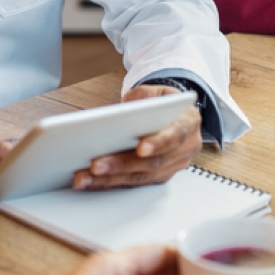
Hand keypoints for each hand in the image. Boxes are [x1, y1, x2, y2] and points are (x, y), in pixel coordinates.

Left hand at [72, 85, 200, 189]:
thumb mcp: (158, 90)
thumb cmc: (164, 103)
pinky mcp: (158, 177)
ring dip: (110, 179)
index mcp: (189, 123)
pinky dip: (110, 183)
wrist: (175, 115)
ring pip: (141, 177)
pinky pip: (134, 183)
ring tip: (85, 178)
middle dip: (122, 165)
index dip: (158, 143)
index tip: (140, 148)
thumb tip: (127, 107)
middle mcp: (184, 149)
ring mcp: (172, 166)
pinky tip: (90, 181)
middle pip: (153, 162)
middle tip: (95, 166)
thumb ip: (145, 96)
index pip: (176, 135)